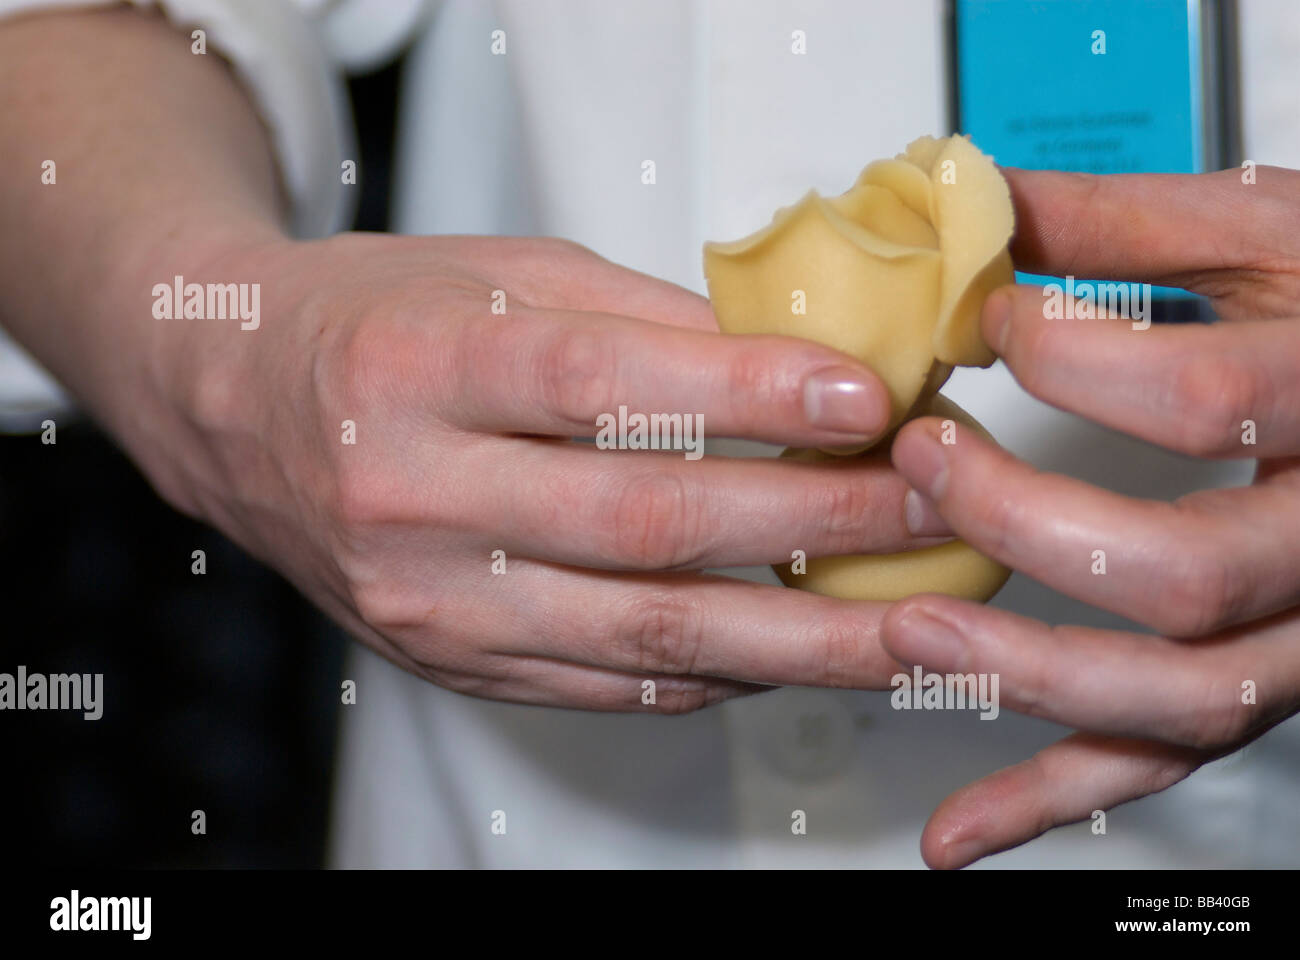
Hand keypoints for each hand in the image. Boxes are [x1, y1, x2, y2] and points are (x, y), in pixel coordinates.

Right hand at [160, 232, 945, 709]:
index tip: (869, 399)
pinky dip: (722, 675)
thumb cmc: (373, 325)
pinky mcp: (453, 664)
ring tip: (909, 619)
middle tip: (931, 505)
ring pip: (648, 637)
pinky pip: (613, 690)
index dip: (751, 395)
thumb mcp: (497, 275)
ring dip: (802, 634)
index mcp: (418, 369)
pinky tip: (797, 650)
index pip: (605, 387)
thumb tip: (796, 369)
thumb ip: (644, 322)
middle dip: (815, 521)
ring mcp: (432, 600)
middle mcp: (414, 497)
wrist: (239, 405)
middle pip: (647, 525)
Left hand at [882, 165, 1299, 866]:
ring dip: (1028, 678)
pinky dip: (1051, 796)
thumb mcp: (1266, 240)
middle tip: (923, 466)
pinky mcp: (1265, 685)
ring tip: (907, 638)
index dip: (1073, 360)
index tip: (990, 327)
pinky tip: (957, 829)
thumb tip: (976, 207)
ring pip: (1179, 695)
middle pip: (1184, 573)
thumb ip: (1123, 228)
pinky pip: (1162, 761)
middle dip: (1025, 524)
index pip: (1209, 397)